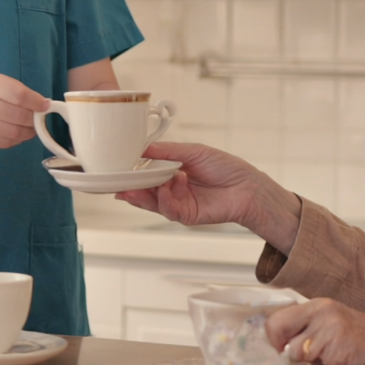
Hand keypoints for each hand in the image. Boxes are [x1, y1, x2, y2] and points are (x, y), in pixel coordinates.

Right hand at [0, 70, 45, 148]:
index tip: (45, 106)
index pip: (17, 93)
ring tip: (31, 129)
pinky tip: (18, 135)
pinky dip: (16, 140)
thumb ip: (10, 89)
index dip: (36, 102)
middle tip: (39, 119)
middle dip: (34, 119)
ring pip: (12, 131)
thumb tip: (40, 104)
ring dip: (28, 132)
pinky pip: (2, 143)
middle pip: (16, 115)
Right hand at [116, 142, 300, 248]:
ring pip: (152, 203)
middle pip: (144, 192)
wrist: (246, 186)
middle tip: (119, 183)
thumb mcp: (193, 152)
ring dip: (144, 194)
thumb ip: (167, 151)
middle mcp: (172, 190)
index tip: (118, 169)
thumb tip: (143, 148)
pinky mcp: (186, 216)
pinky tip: (170, 186)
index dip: (132, 174)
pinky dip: (166, 198)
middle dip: (130, 188)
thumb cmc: (225, 167)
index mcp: (172, 173)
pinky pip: (169, 210)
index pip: (146, 175)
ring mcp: (178, 204)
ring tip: (139, 186)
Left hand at [265, 299, 364, 364]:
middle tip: (306, 358)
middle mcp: (322, 310)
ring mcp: (330, 325)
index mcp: (318, 305)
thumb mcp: (332, 327)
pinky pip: (316, 362)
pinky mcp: (339, 343)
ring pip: (295, 351)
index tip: (284, 351)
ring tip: (333, 357)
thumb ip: (306, 331)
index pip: (275, 319)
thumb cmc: (363, 344)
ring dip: (311, 361)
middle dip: (286, 350)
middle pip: (277, 330)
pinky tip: (344, 361)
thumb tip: (276, 347)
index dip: (274, 340)